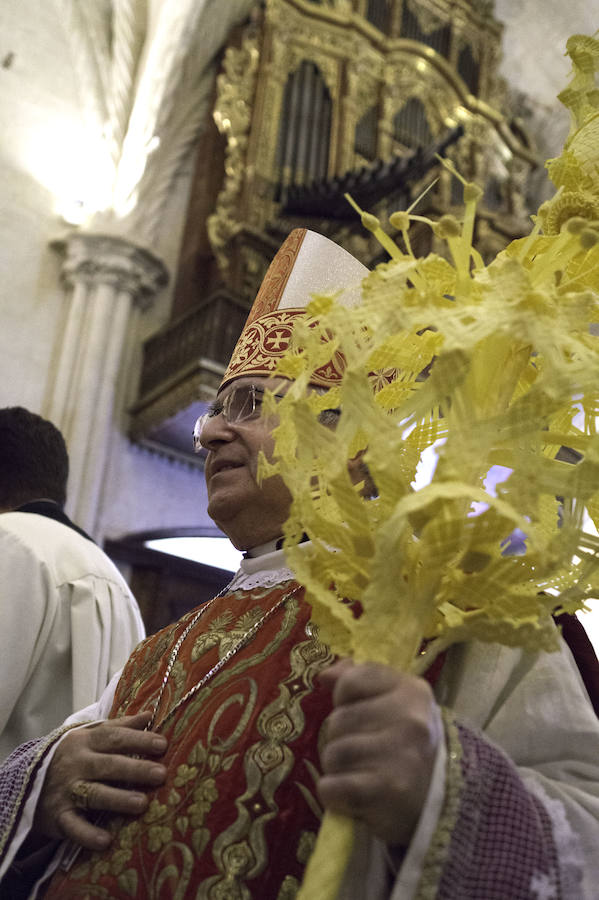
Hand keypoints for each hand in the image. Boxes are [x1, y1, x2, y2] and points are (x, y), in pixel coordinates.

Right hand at [33, 712, 167, 851]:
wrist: (27, 780)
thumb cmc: (72, 755)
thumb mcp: (90, 735)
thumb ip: (120, 726)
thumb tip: (149, 715)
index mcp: (86, 741)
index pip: (115, 737)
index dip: (139, 740)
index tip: (162, 745)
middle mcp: (77, 764)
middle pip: (109, 765)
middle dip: (135, 769)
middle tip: (161, 774)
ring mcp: (67, 790)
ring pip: (94, 794)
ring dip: (117, 799)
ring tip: (141, 803)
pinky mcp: (59, 816)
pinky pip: (73, 826)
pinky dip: (87, 835)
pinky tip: (106, 841)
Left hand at [318, 660, 441, 846]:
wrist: (442, 802)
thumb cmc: (409, 745)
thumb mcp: (396, 701)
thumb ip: (360, 680)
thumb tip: (325, 676)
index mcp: (412, 691)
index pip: (350, 682)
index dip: (345, 701)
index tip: (363, 717)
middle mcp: (410, 720)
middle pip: (337, 721)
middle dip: (341, 739)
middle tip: (364, 753)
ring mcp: (400, 756)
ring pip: (332, 754)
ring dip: (338, 769)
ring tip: (361, 774)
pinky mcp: (386, 792)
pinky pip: (331, 787)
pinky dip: (334, 795)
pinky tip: (354, 796)